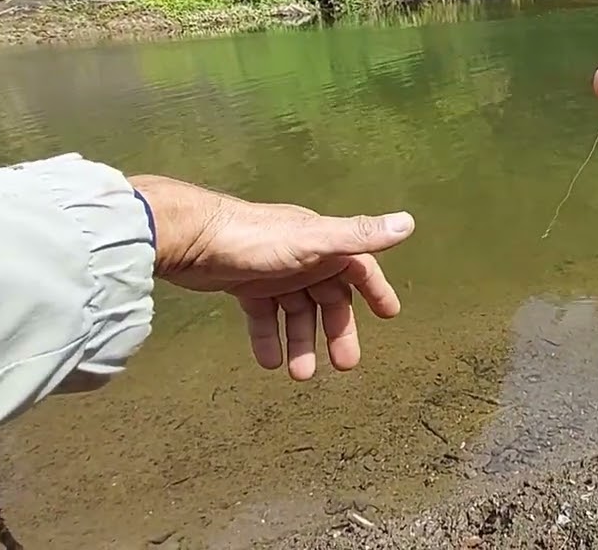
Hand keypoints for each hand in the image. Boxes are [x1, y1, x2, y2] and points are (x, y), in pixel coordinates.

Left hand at [130, 175, 414, 379]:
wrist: (190, 236)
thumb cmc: (254, 238)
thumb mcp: (313, 240)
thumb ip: (358, 236)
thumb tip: (408, 222)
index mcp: (324, 243)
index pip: (359, 269)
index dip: (375, 291)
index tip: (388, 315)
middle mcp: (303, 255)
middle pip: (328, 298)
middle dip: (337, 331)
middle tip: (345, 365)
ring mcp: (273, 270)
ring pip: (296, 311)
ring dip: (302, 342)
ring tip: (301, 375)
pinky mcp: (245, 283)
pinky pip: (265, 314)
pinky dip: (269, 337)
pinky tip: (269, 361)